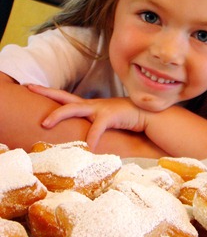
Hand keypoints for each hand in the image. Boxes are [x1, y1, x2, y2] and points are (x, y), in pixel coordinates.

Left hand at [27, 85, 146, 149]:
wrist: (147, 116)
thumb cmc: (127, 120)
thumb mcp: (106, 123)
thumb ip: (94, 128)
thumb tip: (84, 139)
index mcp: (90, 107)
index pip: (66, 99)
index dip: (49, 93)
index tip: (32, 88)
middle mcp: (92, 105)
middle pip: (64, 98)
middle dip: (46, 92)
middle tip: (28, 87)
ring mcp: (100, 108)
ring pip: (74, 109)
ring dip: (58, 115)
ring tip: (45, 124)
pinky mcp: (110, 115)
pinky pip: (96, 129)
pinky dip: (91, 139)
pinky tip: (87, 150)